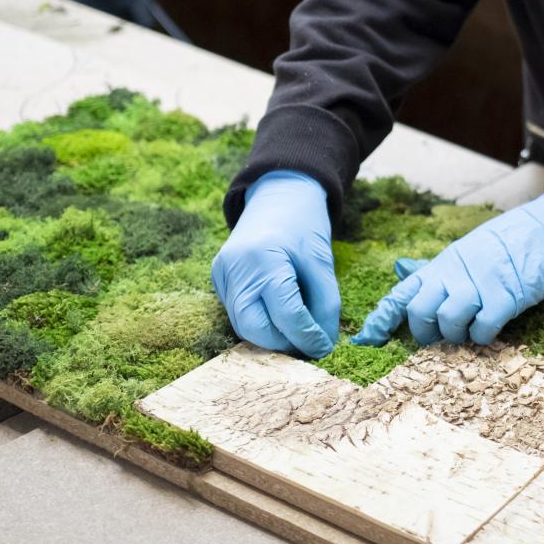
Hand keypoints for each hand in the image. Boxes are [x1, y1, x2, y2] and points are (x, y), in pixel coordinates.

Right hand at [210, 171, 339, 357]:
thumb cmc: (303, 226)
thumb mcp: (322, 262)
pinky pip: (237, 313)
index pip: (285, 312)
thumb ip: (326, 305)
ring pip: (242, 325)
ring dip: (271, 336)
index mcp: (264, 258)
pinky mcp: (218, 279)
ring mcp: (221, 274)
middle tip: (308, 344)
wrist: (277, 195)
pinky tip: (279, 315)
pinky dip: (260, 321)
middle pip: (253, 328)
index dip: (306, 336)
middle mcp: (235, 268)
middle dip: (282, 344)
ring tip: (297, 331)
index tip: (324, 348)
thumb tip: (323, 346)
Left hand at [352, 192, 543, 347]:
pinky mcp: (504, 298)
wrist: (542, 231)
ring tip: (471, 329)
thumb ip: (433, 270)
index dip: (381, 320)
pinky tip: (492, 327)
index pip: (402, 294)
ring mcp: (478, 286)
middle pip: (419, 312)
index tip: (365, 341)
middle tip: (441, 337)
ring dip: (457, 336)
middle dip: (426, 334)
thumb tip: (401, 269)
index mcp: (440, 266)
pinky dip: (484, 336)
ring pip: (448, 322)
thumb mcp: (462, 253)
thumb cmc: (501, 246)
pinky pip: (482, 330)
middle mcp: (453, 275)